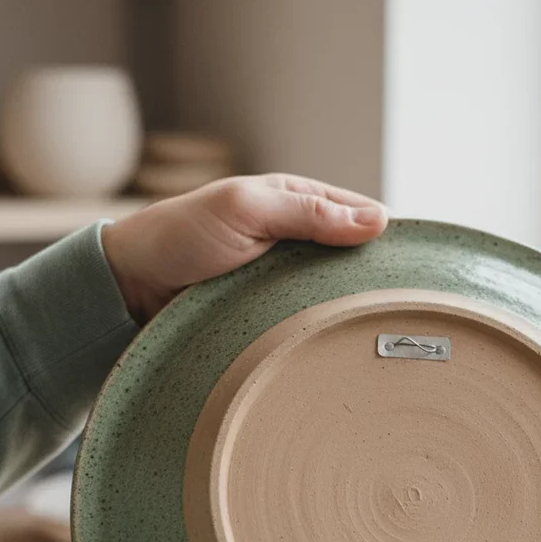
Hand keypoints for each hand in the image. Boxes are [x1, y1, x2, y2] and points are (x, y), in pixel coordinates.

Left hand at [101, 174, 387, 322]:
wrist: (132, 287)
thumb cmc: (181, 235)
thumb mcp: (246, 209)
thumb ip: (307, 212)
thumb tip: (378, 221)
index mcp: (295, 200)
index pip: (359, 215)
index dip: (383, 238)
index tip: (408, 268)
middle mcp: (298, 238)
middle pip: (353, 258)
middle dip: (372, 278)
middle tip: (397, 307)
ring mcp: (287, 278)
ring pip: (336, 293)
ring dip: (348, 308)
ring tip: (373, 330)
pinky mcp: (275, 310)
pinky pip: (311, 319)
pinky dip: (324, 327)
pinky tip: (339, 341)